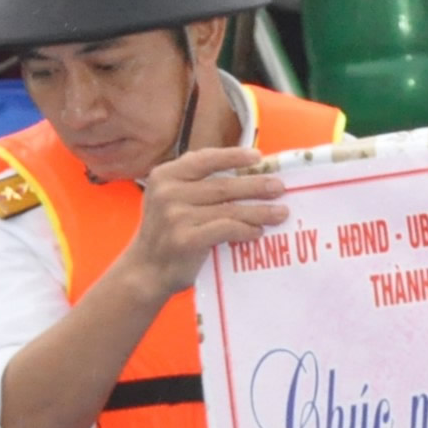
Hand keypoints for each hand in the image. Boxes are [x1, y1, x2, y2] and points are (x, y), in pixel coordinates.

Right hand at [118, 147, 287, 295]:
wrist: (146, 270)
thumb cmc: (167, 233)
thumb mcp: (171, 200)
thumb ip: (197, 185)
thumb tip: (246, 173)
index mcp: (165, 175)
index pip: (204, 159)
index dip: (233, 156)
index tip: (258, 157)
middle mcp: (168, 192)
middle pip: (223, 186)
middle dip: (256, 185)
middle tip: (280, 187)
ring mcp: (175, 216)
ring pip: (229, 209)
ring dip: (259, 211)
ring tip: (281, 212)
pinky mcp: (186, 239)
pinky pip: (226, 229)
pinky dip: (246, 230)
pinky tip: (258, 232)